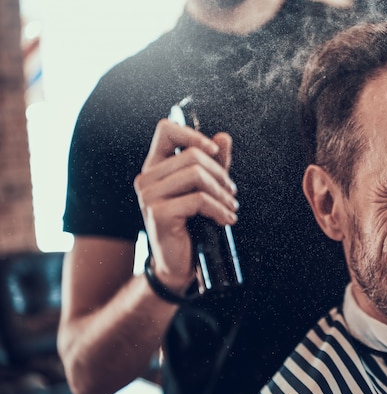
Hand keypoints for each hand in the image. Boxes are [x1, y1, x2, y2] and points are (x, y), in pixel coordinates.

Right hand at [134, 119, 238, 293]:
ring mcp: (148, 195)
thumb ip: (214, 164)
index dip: (194, 135)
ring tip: (231, 207)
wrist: (178, 264)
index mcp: (156, 167)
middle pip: (192, 155)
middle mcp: (147, 177)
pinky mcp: (157, 213)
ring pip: (196, 175)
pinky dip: (219, 209)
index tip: (214, 151)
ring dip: (222, 193)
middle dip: (220, 174)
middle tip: (232, 193)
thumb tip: (224, 137)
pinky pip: (198, 200)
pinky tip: (226, 220)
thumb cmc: (192, 225)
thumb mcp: (205, 189)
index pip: (166, 130)